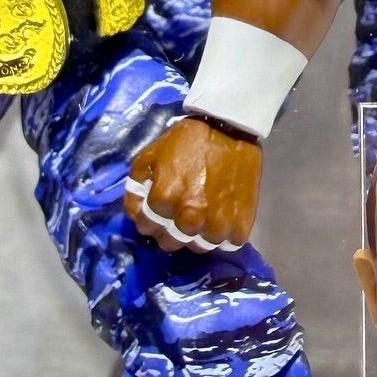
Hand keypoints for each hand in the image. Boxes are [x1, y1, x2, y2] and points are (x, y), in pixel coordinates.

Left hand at [123, 115, 260, 253]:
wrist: (230, 129)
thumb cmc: (187, 141)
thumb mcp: (150, 155)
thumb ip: (136, 187)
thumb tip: (135, 213)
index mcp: (165, 199)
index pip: (146, 227)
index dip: (147, 220)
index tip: (155, 214)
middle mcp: (190, 218)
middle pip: (170, 242)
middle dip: (167, 232)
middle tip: (175, 219)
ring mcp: (218, 225)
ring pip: (198, 247)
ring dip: (195, 236)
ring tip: (199, 220)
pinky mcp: (241, 226)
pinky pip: (227, 244)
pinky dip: (223, 236)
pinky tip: (220, 219)